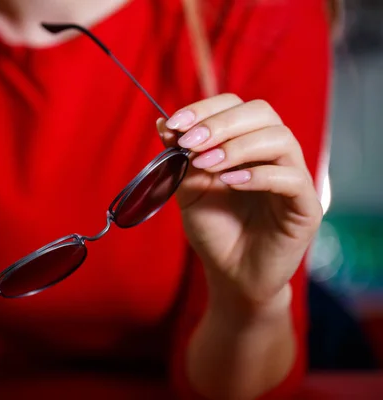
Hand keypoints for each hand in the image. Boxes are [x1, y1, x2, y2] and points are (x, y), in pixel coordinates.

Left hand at [158, 93, 321, 311]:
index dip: (206, 109)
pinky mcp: (306, 206)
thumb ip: (180, 158)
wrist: (231, 274)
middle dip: (221, 123)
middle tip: (191, 142)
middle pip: (261, 113)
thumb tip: (162, 122)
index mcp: (246, 143)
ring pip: (280, 139)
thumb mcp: (189, 190)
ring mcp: (293, 177)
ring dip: (238, 146)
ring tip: (207, 163)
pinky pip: (291, 178)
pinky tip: (230, 183)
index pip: (235, 105)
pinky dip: (258, 175)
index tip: (175, 125)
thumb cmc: (213, 230)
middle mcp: (273, 154)